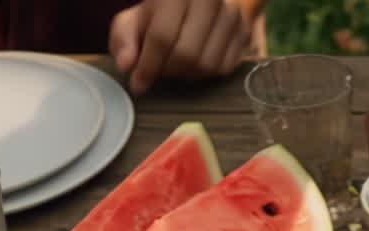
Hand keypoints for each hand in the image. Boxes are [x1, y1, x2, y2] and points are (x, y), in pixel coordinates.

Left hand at [110, 0, 254, 94]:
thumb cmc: (162, 10)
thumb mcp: (134, 17)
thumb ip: (124, 39)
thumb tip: (126, 65)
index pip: (162, 37)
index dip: (148, 65)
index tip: (138, 84)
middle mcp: (209, 0)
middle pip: (187, 54)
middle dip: (168, 71)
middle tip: (157, 71)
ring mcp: (232, 16)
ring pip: (207, 65)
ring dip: (187, 74)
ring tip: (174, 65)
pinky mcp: (244, 31)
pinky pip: (224, 68)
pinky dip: (205, 73)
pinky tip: (193, 63)